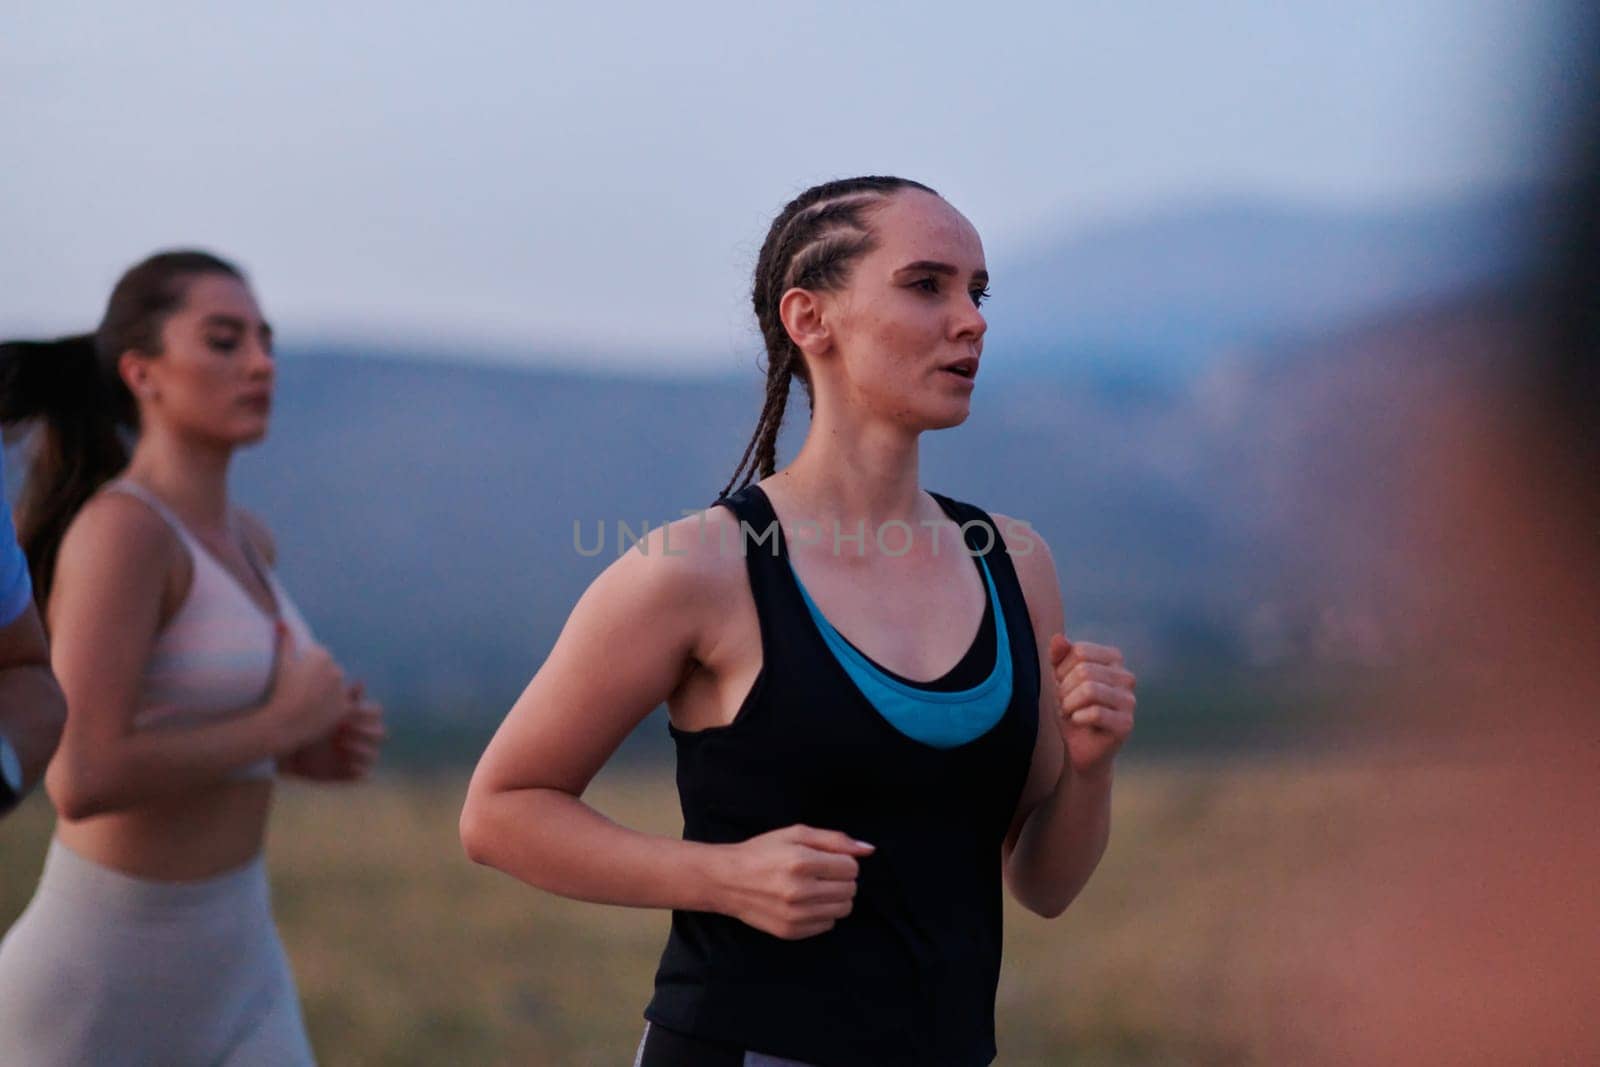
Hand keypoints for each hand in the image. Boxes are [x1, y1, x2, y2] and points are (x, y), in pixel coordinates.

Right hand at [264, 622, 347, 753]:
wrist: (282, 724)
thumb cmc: (279, 692)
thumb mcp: (281, 664)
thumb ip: (285, 641)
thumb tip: (281, 621)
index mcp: (322, 655)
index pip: (321, 658)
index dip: (308, 670)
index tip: (298, 681)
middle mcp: (336, 669)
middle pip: (331, 673)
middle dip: (320, 681)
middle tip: (302, 694)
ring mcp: (342, 689)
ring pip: (338, 689)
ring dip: (329, 694)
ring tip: (310, 705)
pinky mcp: (346, 708)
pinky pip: (344, 706)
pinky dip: (335, 709)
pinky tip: (320, 714)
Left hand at [279, 680, 386, 781]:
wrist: (284, 746)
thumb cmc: (303, 723)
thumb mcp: (321, 709)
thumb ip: (341, 698)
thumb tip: (360, 682)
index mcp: (356, 718)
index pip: (376, 712)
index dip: (365, 712)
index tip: (346, 713)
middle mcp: (360, 737)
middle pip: (379, 732)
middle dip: (365, 731)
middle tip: (343, 730)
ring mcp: (355, 755)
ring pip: (373, 754)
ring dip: (361, 750)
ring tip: (341, 746)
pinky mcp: (347, 773)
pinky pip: (362, 774)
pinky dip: (355, 769)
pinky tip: (340, 762)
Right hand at [716, 824, 872, 939]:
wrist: (726, 880)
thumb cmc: (762, 852)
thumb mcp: (796, 833)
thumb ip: (835, 839)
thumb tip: (868, 849)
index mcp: (802, 861)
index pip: (852, 868)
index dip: (843, 861)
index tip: (827, 860)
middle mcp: (800, 891)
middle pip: (850, 890)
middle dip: (841, 879)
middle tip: (820, 873)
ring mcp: (795, 915)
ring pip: (843, 910)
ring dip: (835, 897)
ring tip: (815, 888)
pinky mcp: (791, 932)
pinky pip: (828, 925)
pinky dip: (822, 913)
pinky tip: (804, 902)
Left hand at [1049, 634, 1135, 777]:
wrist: (1078, 749)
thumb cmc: (1068, 710)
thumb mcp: (1058, 680)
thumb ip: (1058, 657)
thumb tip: (1058, 638)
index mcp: (1112, 659)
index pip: (1080, 651)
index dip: (1060, 669)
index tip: (1058, 685)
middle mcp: (1126, 677)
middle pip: (1084, 670)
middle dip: (1064, 689)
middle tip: (1061, 703)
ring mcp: (1129, 701)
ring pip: (1090, 689)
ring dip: (1069, 703)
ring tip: (1067, 712)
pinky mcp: (1126, 724)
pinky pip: (1096, 713)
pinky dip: (1078, 717)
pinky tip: (1077, 722)